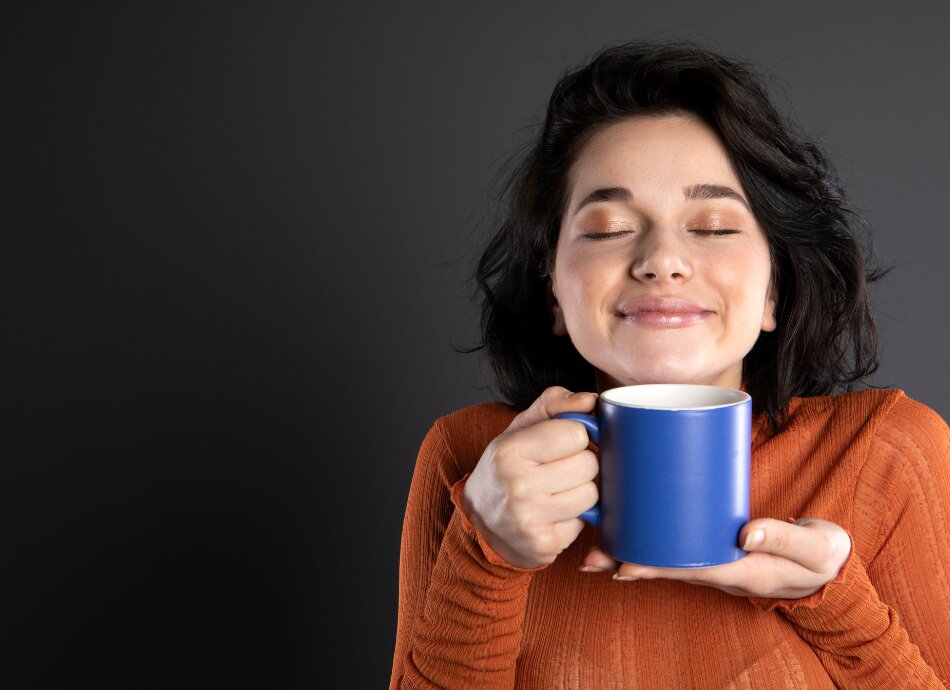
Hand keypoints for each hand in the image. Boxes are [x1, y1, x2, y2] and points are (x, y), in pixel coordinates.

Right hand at [461, 386, 599, 568]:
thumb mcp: (520, 428)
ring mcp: (530, 518)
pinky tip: (552, 514)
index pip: (577, 433)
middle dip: (580, 465)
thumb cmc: (507, 466)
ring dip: (580, 492)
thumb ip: (555, 403)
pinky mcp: (544, 544)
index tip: (560, 444)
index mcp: (510, 450)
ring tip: (556, 491)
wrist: (480, 519)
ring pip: (591, 495)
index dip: (574, 436)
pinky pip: (584, 523)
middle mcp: (517, 485)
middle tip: (557, 469)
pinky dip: (573, 518)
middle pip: (589, 465)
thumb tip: (590, 400)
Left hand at [582, 518, 851, 598]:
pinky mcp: (716, 544)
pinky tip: (629, 529)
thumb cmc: (822, 555)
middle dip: (631, 562)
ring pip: (669, 557)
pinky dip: (652, 539)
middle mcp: (722, 569)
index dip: (656, 567)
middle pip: (669, 566)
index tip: (623, 565)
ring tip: (595, 550)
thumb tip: (747, 534)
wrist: (830, 562)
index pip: (691, 569)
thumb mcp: (816, 549)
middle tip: (591, 558)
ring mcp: (717, 559)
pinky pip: (679, 545)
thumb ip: (786, 538)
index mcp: (743, 572)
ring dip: (634, 552)